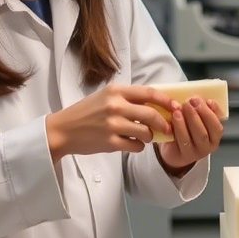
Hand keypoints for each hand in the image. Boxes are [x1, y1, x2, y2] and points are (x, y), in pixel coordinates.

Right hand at [45, 84, 177, 161]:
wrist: (62, 129)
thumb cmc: (86, 112)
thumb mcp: (105, 96)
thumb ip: (128, 98)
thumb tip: (156, 103)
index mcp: (116, 91)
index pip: (149, 93)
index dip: (166, 100)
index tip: (176, 106)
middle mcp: (115, 106)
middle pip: (151, 114)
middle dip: (164, 123)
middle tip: (167, 128)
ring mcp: (112, 125)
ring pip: (145, 132)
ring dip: (149, 136)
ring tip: (144, 136)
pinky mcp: (110, 142)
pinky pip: (136, 146)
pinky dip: (139, 146)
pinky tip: (133, 144)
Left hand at [156, 97, 224, 175]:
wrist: (174, 149)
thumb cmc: (188, 130)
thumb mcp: (197, 120)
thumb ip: (200, 110)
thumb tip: (198, 98)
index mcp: (215, 135)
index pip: (218, 125)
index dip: (214, 112)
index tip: (208, 100)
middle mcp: (209, 145)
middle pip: (207, 130)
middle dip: (200, 113)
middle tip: (191, 101)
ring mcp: (196, 152)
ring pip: (197, 136)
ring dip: (189, 120)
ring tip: (180, 108)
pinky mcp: (184, 154)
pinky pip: (183, 140)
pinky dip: (179, 127)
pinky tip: (175, 117)